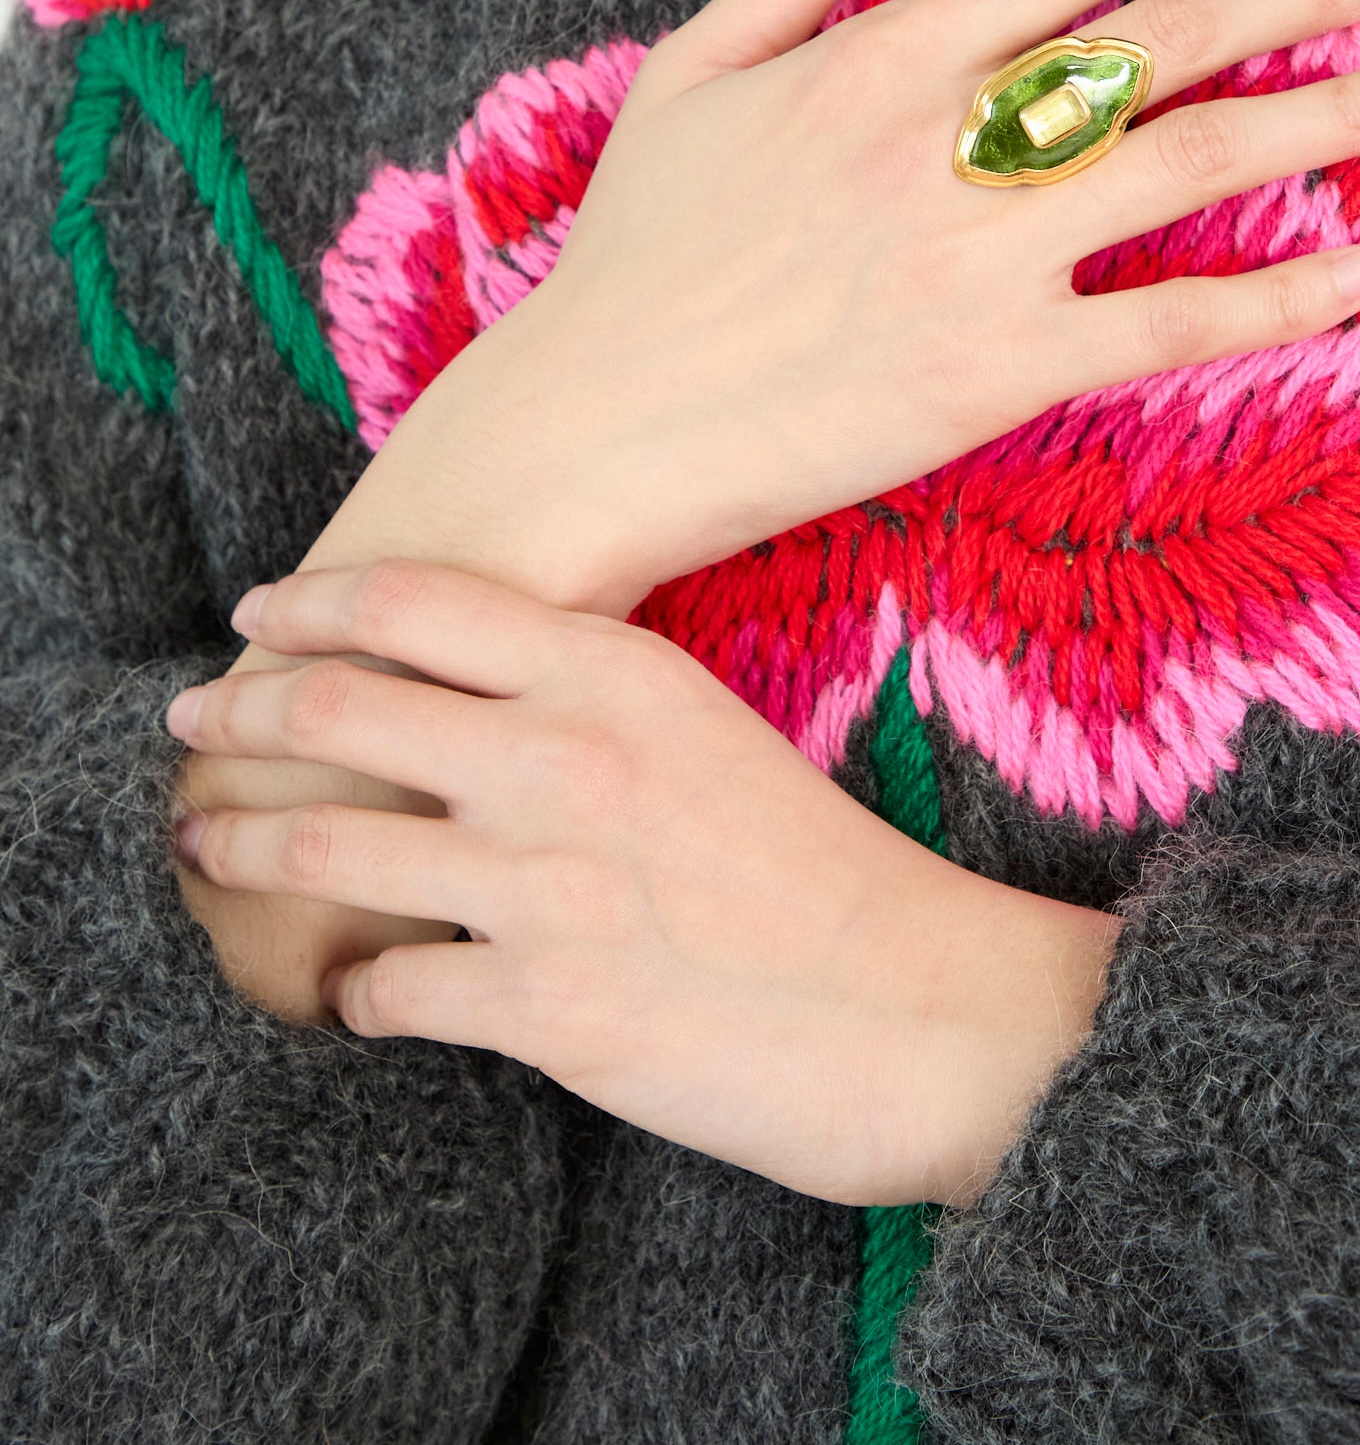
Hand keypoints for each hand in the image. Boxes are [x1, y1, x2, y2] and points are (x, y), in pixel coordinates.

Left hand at [168, 563, 1120, 1207]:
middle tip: (192, 723)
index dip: (308, 605)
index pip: (411, 603)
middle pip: (338, 707)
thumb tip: (465, 698)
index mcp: (612, 671)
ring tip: (205, 845)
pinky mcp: (539, 1005)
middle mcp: (561, 757)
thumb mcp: (703, 731)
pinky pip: (384, 988)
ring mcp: (541, 881)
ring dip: (242, 844)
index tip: (255, 618)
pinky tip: (356, 995)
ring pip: (326, 844)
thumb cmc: (818, 871)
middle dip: (237, 712)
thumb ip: (585, 699)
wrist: (915, 1007)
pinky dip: (352, 992)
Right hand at [179, 0, 1359, 1018]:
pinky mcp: (998, 373)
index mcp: (875, 58)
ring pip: (1197, 166)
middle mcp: (945, 141)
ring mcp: (980, 257)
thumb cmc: (633, 257)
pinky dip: (1287, 296)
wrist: (588, 429)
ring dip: (1336, 113)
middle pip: (1166, 42)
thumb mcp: (692, 72)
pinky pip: (1175, 327)